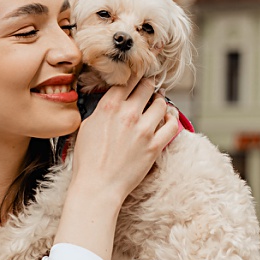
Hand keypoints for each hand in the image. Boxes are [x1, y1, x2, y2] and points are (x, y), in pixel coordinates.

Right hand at [70, 76, 180, 205]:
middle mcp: (129, 114)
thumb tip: (110, 102)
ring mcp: (144, 130)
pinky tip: (170, 117)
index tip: (136, 75)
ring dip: (161, 100)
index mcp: (109, 107)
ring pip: (161, 104)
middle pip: (146, 87)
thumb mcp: (86, 126)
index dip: (133, 75)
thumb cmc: (87, 159)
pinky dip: (172, 118)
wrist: (98, 185)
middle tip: (150, 84)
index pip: (127, 81)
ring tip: (159, 101)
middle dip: (149, 84)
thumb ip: (101, 110)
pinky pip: (172, 126)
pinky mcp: (155, 146)